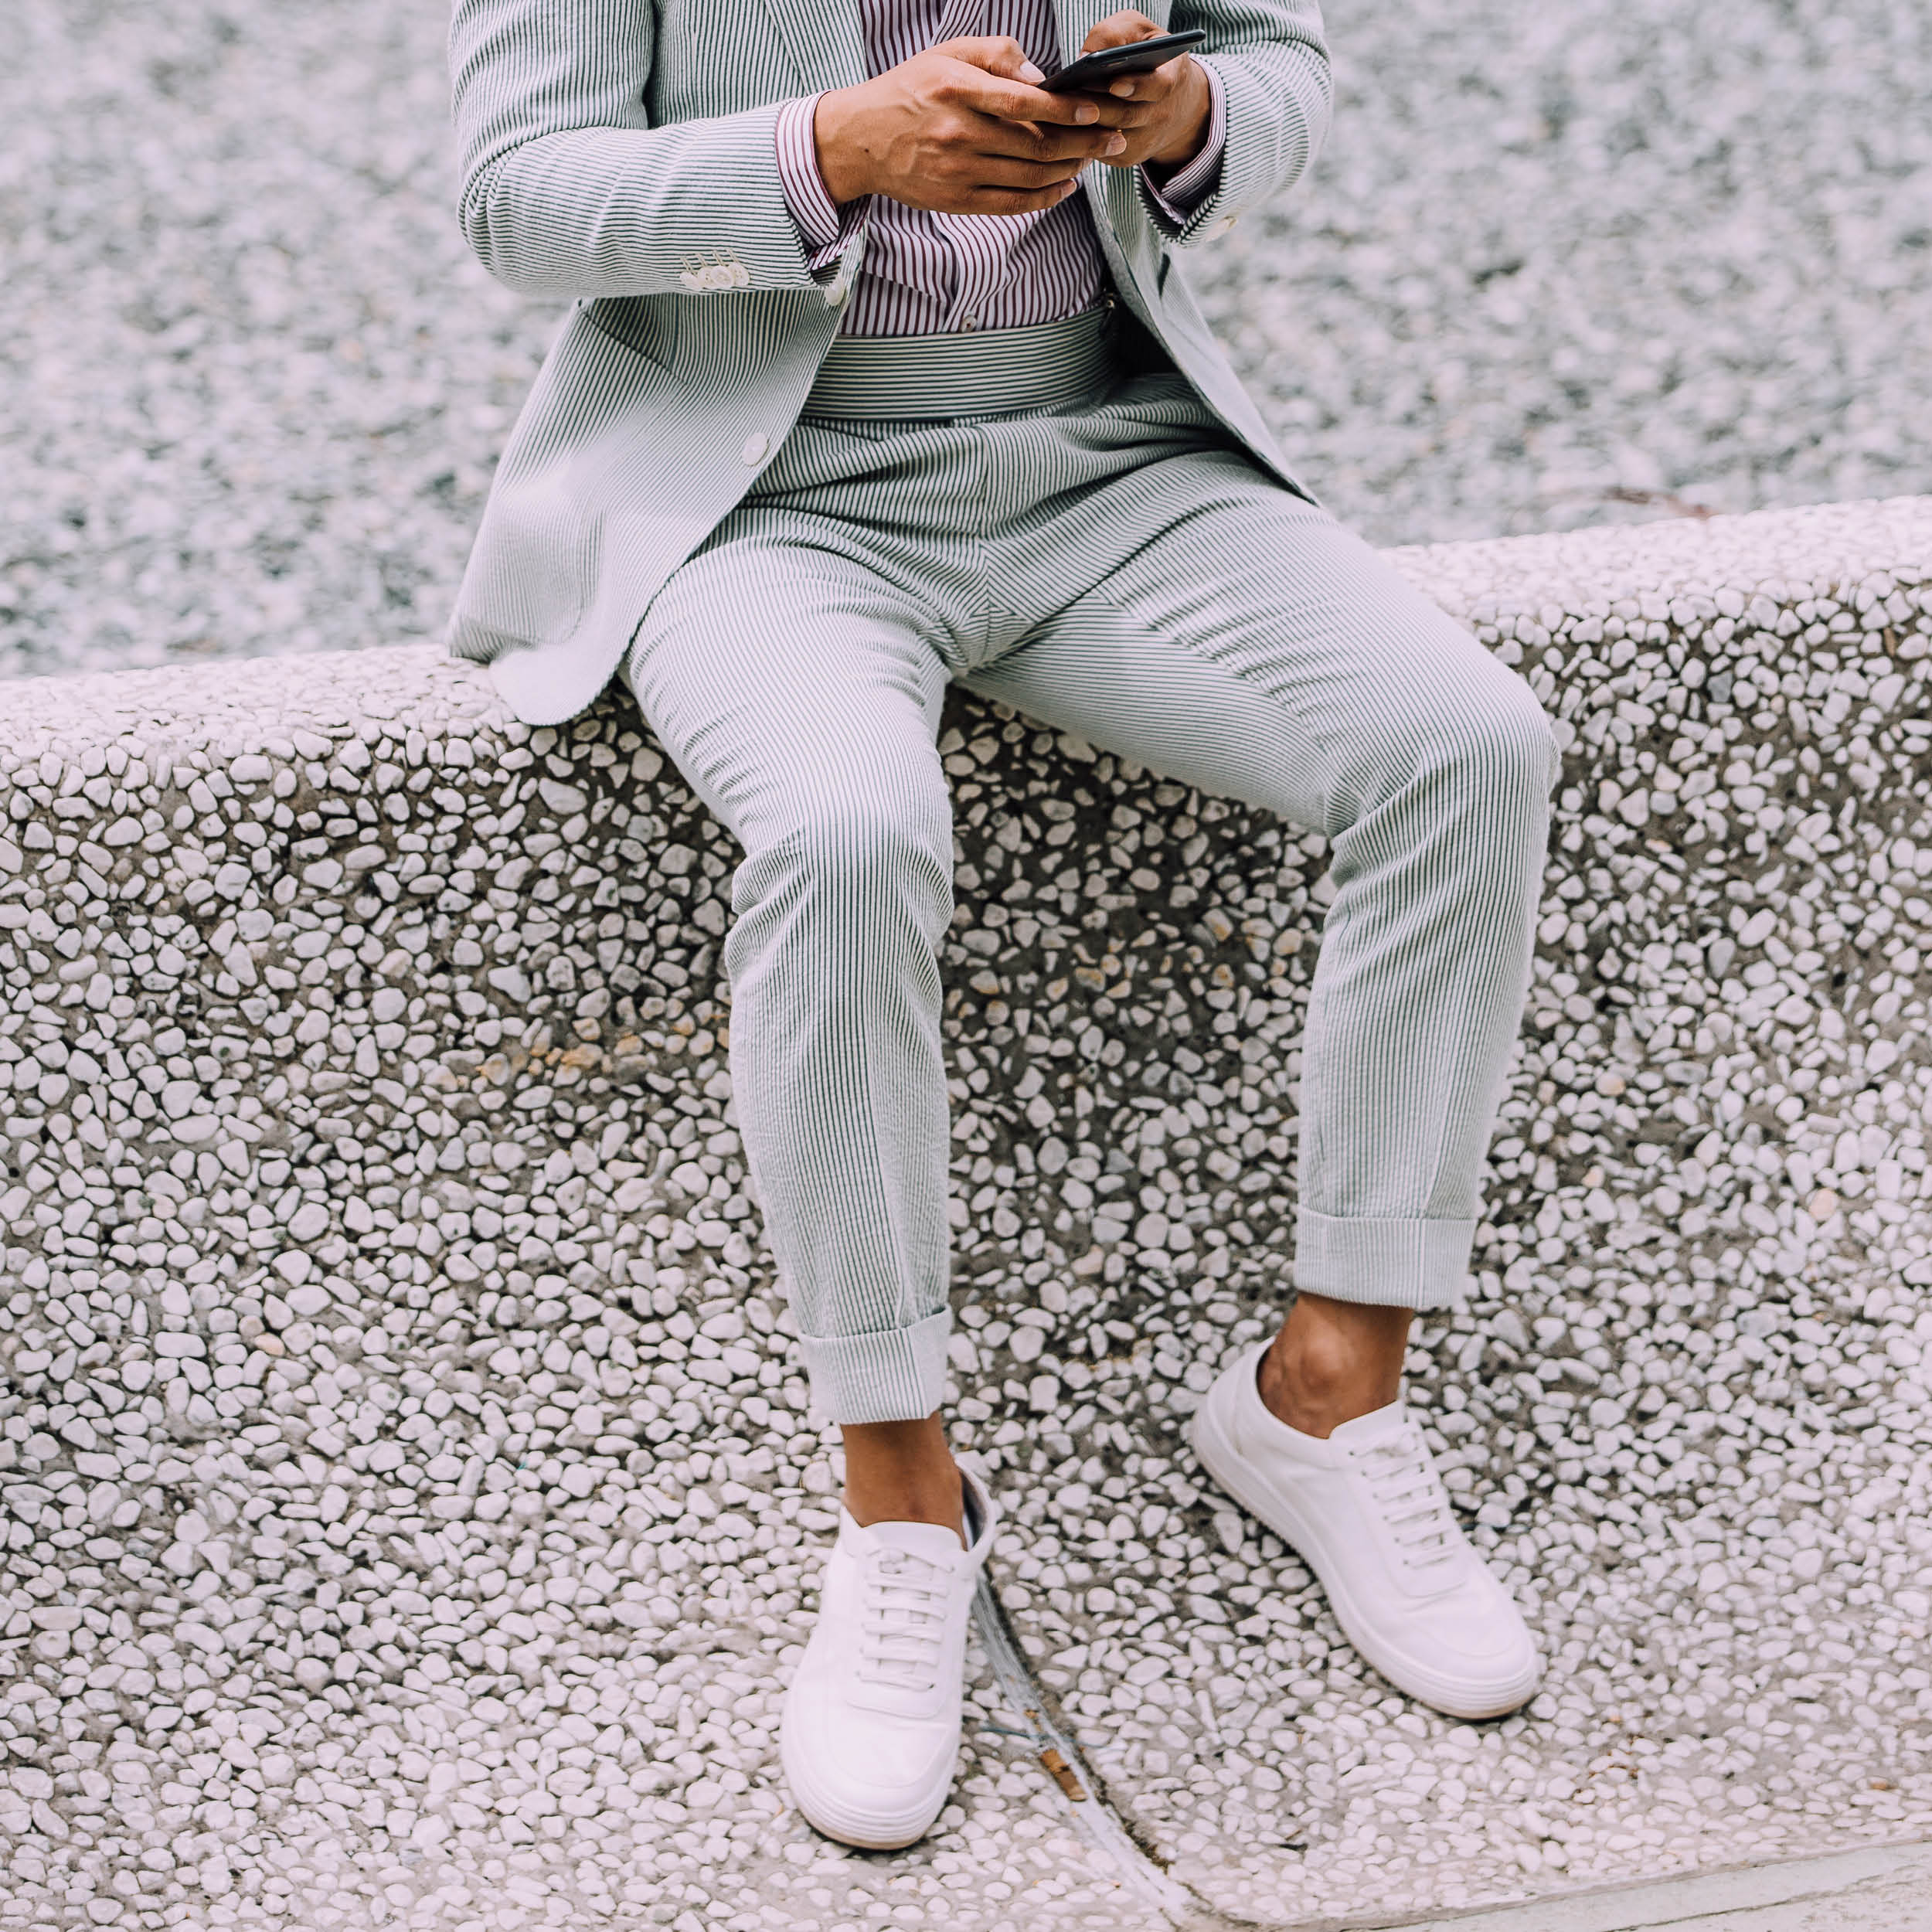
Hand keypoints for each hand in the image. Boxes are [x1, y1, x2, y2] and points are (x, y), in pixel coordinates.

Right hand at [814, 36, 1128, 213]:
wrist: (863, 140)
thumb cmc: (911, 90)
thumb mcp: (946, 54)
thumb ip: (995, 55)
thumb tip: (1039, 76)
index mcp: (957, 90)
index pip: (1022, 103)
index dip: (1064, 109)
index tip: (1094, 110)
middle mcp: (958, 133)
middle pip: (1034, 144)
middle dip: (1082, 143)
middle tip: (1113, 138)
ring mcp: (957, 172)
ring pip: (1029, 175)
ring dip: (1069, 169)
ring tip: (1093, 157)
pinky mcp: (956, 200)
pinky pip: (1012, 204)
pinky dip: (1045, 198)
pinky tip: (1066, 186)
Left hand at [1067, 10, 1212, 173]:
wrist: (1172, 102)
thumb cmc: (1148, 57)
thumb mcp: (1140, 33)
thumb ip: (1116, 34)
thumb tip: (1084, 56)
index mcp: (1171, 79)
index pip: (1158, 86)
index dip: (1137, 87)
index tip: (1115, 84)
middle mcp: (1160, 117)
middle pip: (1125, 115)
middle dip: (1096, 104)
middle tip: (1067, 92)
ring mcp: (1143, 142)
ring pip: (1107, 136)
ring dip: (1082, 121)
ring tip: (1059, 105)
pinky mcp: (1124, 158)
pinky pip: (1097, 150)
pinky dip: (1078, 137)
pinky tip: (1060, 122)